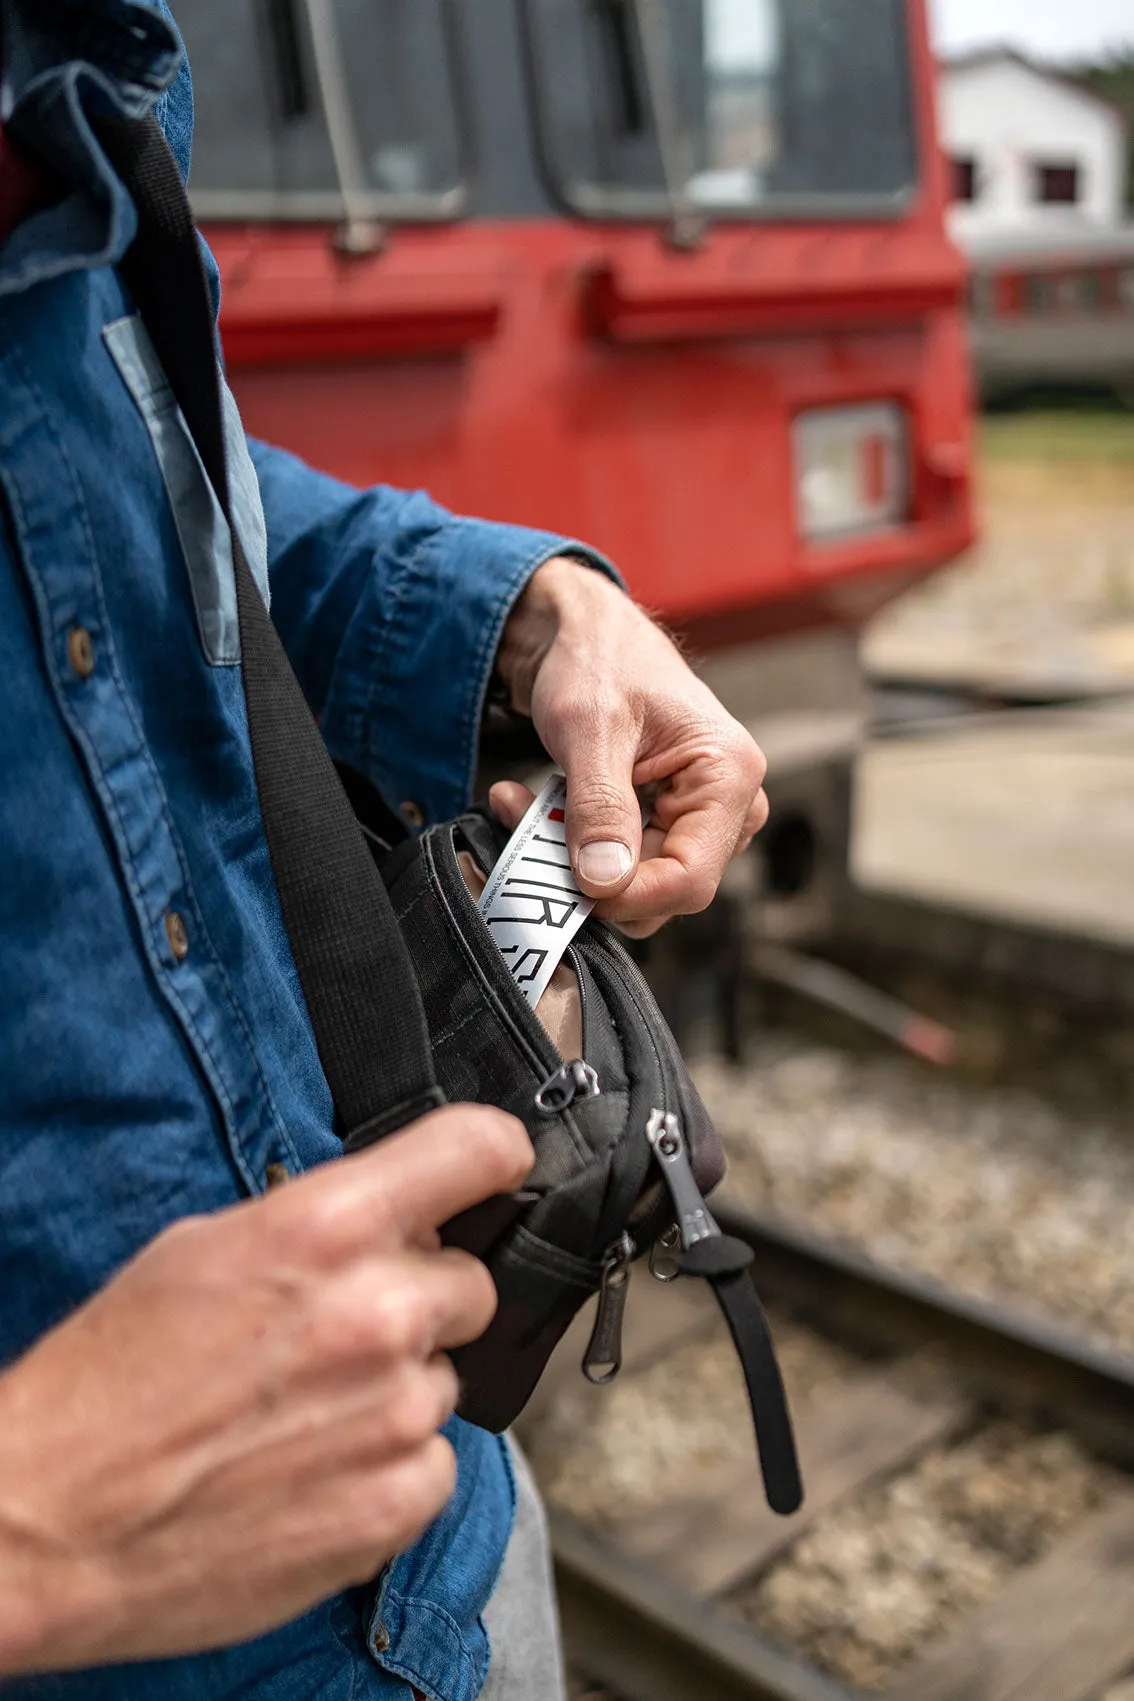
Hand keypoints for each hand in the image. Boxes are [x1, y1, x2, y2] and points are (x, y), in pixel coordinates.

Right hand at [0, 1106, 531, 1674]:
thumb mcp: (206, 1248)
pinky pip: (435, 1463)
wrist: (52, 1521)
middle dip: (421, 1298)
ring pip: (445, 1378)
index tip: (495, 1170)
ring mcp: (395, 1412)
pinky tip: (316, 1470)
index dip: (493, 1158)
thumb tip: (390, 1216)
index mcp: (329, 1227)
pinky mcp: (396, 1503)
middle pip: (471, 1281)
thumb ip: (319, 1223)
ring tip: (304, 1414)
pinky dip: (389, 1467)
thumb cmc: (108, 1383)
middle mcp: (380, 1313)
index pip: (478, 1148)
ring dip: (396, 1390)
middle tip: (341, 1332)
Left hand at [492, 557, 767, 937]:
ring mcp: (699, 817)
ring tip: (523, 803)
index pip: (691, 878)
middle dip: (592, 873)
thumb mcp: (590, 729)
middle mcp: (728, 805)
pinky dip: (571, 845)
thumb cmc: (599, 661)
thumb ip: (599, 807)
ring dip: (571, 858)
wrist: (585, 636)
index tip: (567, 882)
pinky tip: (535, 803)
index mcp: (729, 776)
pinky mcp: (666, 823)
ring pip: (637, 883)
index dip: (628, 896)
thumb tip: (605, 882)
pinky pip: (620, 863)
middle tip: (527, 826)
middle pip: (666, 890)